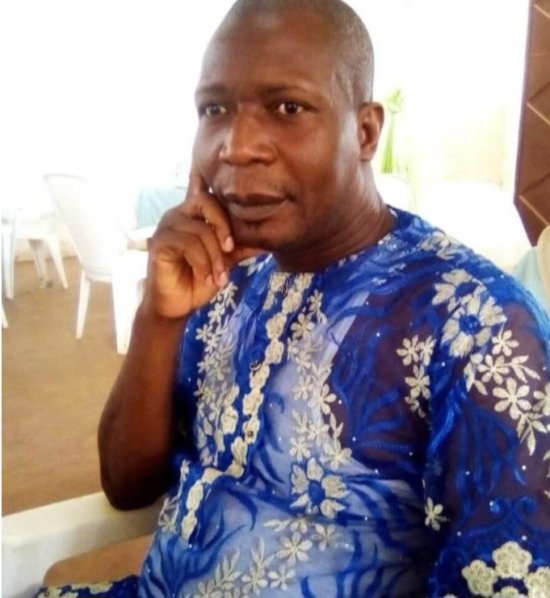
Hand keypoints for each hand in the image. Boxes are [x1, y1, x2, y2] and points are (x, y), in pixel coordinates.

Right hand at [143, 168, 258, 318]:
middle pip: (207, 202)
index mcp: (195, 214)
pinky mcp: (160, 242)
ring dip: (215, 257)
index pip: (205, 190)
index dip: (209, 179)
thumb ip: (242, 248)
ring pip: (201, 230)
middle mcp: (179, 214)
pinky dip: (203, 263)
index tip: (213, 173)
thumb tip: (269, 240)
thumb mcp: (226, 262)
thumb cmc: (199, 280)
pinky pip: (189, 244)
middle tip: (231, 250)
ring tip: (219, 276)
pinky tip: (207, 277)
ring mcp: (167, 226)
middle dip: (224, 227)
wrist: (178, 306)